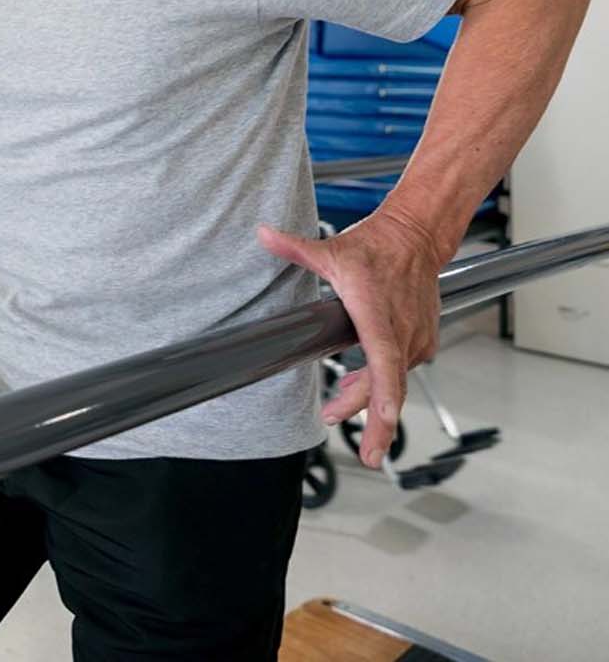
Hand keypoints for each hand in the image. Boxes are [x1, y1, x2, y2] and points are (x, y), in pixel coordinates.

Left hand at [257, 207, 446, 468]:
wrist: (416, 237)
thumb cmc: (375, 247)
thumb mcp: (330, 250)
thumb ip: (294, 248)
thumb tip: (263, 234)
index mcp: (377, 314)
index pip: (384, 361)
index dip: (384, 394)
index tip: (385, 421)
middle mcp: (401, 331)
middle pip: (388, 385)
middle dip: (377, 422)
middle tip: (363, 452)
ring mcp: (415, 338)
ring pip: (393, 381)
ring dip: (369, 399)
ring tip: (337, 408)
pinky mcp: (422, 341)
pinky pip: (400, 371)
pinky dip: (381, 382)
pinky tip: (358, 385)